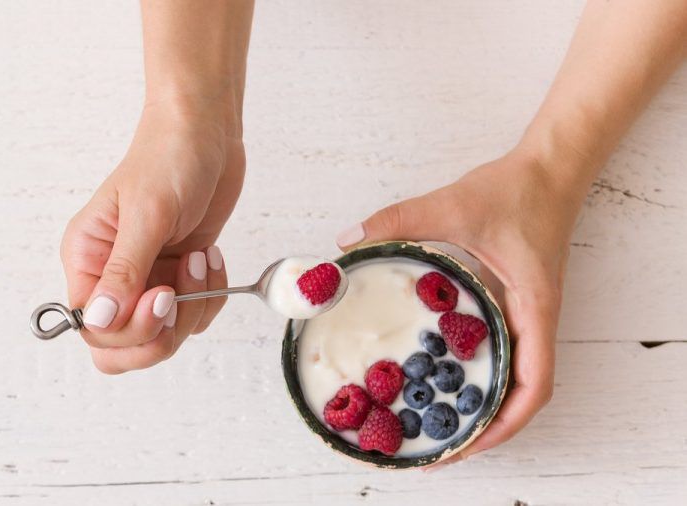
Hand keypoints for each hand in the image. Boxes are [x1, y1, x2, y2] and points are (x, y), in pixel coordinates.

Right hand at [61, 100, 244, 372]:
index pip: (95, 328)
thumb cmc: (168, 157)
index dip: (131, 328)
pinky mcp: (177, 276)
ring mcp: (147, 279)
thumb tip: (99, 320)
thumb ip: (124, 272)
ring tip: (198, 259)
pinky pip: (192, 315)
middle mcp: (111, 276)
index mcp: (87, 259)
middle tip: (180, 297)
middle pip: (122, 346)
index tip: (162, 296)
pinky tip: (208, 257)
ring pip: (163, 335)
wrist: (206, 133)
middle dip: (160, 334)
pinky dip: (210, 296)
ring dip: (192, 308)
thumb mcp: (146, 214)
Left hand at [336, 147, 581, 464]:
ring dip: (485, 407)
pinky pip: (504, 352)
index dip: (503, 424)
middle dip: (487, 429)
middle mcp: (535, 320)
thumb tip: (347, 242)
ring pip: (515, 378)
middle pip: (522, 396)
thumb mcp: (452, 205)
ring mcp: (527, 315)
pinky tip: (442, 374)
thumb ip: (399, 221)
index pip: (534, 385)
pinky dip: (481, 375)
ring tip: (439, 426)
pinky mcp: (515, 304)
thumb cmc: (516, 190)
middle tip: (440, 447)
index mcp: (533, 308)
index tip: (467, 444)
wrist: (549, 169)